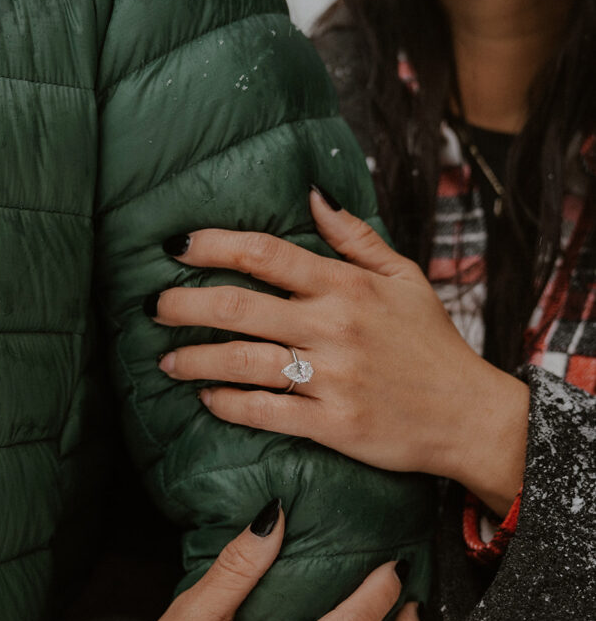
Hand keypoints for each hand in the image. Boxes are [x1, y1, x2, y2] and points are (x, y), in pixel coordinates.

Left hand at [155, 189, 527, 515]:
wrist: (468, 415)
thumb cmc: (433, 345)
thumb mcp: (405, 278)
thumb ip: (355, 238)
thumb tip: (313, 195)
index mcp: (347, 287)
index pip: (266, 254)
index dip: (213, 245)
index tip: (177, 247)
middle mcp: (334, 327)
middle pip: (240, 306)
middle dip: (185, 304)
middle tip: (153, 307)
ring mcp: (332, 378)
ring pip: (243, 362)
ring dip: (195, 359)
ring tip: (167, 360)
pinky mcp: (332, 425)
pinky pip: (265, 412)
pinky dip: (228, 405)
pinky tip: (207, 399)